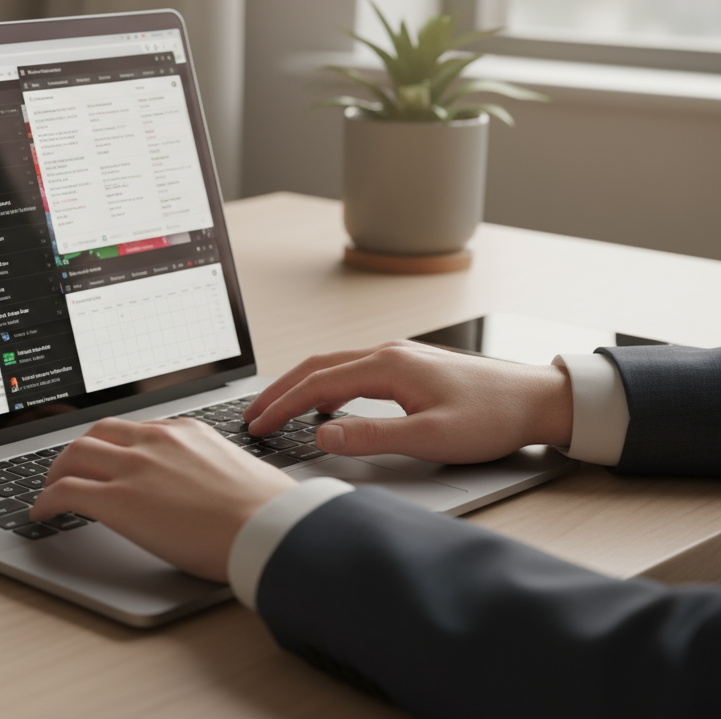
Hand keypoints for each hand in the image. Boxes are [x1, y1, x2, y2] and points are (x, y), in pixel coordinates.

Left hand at [30, 417, 295, 582]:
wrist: (268, 527)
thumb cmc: (265, 511)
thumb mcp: (235, 470)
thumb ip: (208, 467)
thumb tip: (205, 486)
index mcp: (185, 431)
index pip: (134, 429)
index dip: (112, 444)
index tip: (107, 456)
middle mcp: (155, 441)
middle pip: (97, 433)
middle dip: (77, 451)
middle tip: (68, 469)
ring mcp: (134, 467)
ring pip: (74, 455)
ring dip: (56, 471)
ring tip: (49, 489)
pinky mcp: (118, 500)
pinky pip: (66, 491)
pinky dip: (47, 500)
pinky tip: (43, 512)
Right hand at [244, 341, 572, 462]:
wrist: (538, 400)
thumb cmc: (493, 418)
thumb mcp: (430, 438)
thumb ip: (371, 437)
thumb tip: (322, 435)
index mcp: (387, 366)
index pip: (317, 384)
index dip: (281, 406)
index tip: (257, 426)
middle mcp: (388, 353)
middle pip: (316, 367)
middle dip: (279, 391)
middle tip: (252, 416)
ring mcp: (399, 356)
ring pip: (333, 365)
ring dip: (300, 386)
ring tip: (277, 409)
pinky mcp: (409, 366)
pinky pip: (352, 369)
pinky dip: (325, 384)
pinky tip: (326, 403)